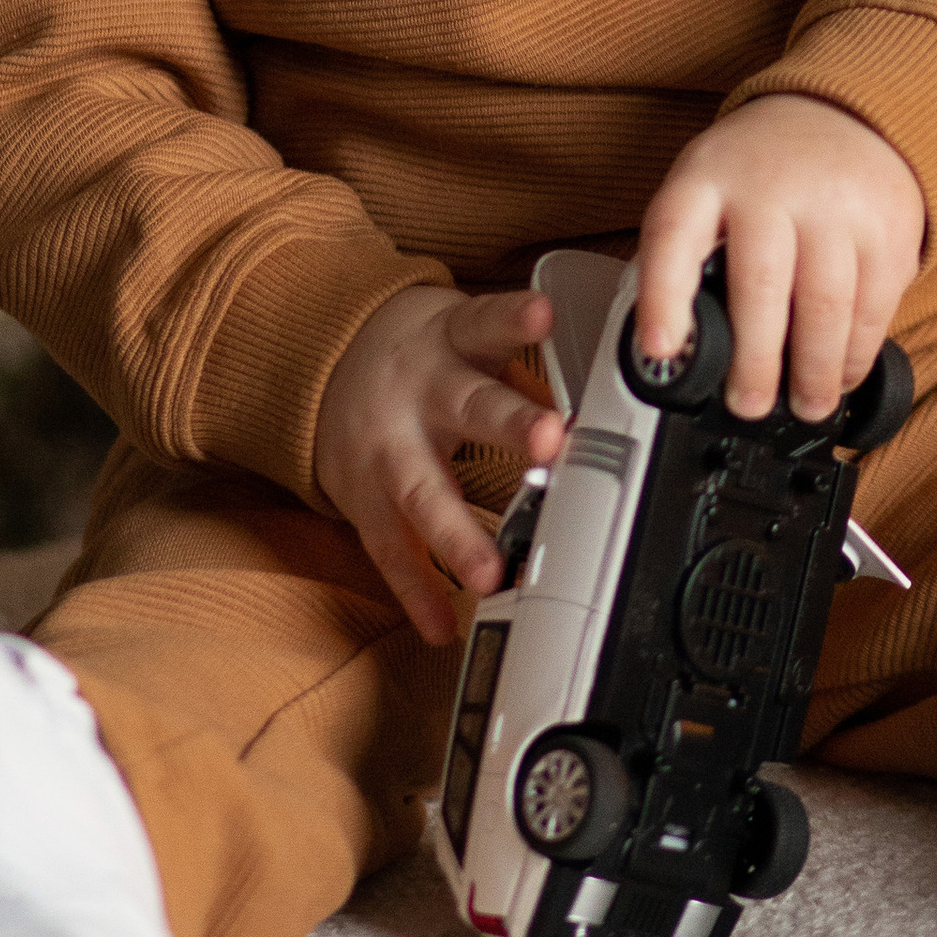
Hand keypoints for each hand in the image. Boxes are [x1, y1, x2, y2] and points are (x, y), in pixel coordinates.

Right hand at [313, 284, 565, 645]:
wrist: (325, 362)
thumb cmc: (424, 353)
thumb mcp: (466, 333)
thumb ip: (524, 355)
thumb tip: (611, 368)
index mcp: (451, 343)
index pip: (486, 322)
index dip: (516, 318)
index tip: (545, 312)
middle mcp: (421, 393)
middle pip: (468, 407)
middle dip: (509, 425)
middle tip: (552, 439)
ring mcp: (388, 448)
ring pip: (422, 490)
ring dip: (456, 534)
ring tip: (488, 573)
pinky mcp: (364, 497)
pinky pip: (390, 549)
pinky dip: (416, 591)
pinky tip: (442, 624)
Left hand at [636, 95, 925, 426]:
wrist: (845, 114)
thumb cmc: (760, 171)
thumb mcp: (707, 186)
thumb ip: (688, 253)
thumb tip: (672, 349)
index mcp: (707, 178)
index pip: (674, 237)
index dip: (663, 299)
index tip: (662, 350)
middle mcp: (771, 187)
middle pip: (760, 287)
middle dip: (755, 363)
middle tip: (749, 404)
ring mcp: (835, 205)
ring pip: (825, 307)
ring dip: (814, 373)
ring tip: (805, 406)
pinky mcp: (888, 228)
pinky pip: (874, 308)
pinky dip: (857, 354)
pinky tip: (842, 373)